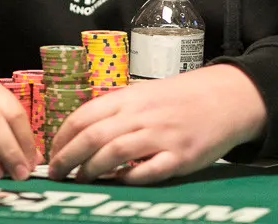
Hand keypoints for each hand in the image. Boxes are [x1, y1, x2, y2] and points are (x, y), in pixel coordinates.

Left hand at [47, 64, 266, 183]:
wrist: (226, 97)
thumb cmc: (180, 98)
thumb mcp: (144, 94)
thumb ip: (117, 111)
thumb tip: (81, 134)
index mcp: (129, 98)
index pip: (84, 116)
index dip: (62, 138)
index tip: (52, 154)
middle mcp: (141, 115)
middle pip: (93, 136)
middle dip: (68, 158)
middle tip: (56, 174)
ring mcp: (161, 135)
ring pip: (114, 153)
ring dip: (91, 170)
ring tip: (80, 180)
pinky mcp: (180, 156)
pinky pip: (148, 171)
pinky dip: (128, 179)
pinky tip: (118, 183)